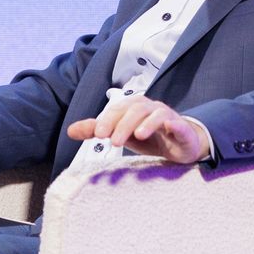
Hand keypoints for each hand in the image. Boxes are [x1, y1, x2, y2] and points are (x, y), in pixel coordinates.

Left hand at [65, 94, 206, 163]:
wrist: (179, 146)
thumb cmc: (148, 138)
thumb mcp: (120, 134)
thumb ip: (97, 130)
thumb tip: (71, 130)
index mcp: (133, 107)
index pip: (118, 109)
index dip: (107, 120)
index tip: (97, 134)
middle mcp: (151, 108)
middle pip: (135, 110)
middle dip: (123, 124)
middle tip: (112, 141)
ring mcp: (168, 117)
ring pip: (157, 114)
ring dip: (146, 124)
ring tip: (137, 136)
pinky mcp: (183, 129)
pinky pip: (179, 124)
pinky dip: (174, 124)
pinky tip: (168, 128)